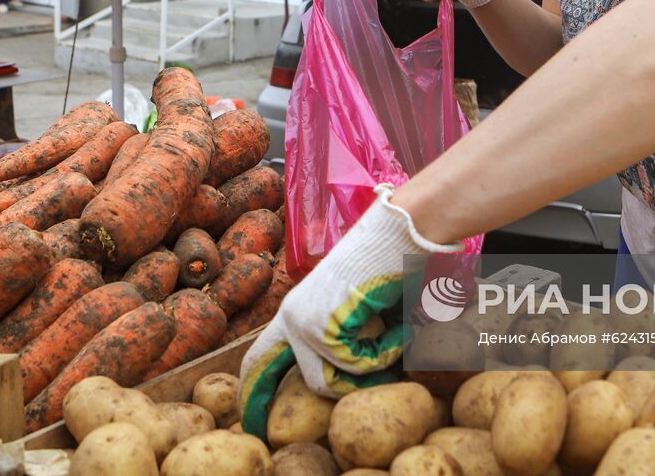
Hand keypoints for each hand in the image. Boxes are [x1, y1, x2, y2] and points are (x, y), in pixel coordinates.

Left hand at [237, 185, 460, 438]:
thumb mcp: (359, 309)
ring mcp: (303, 322)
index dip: (256, 393)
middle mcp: (291, 317)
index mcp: (295, 309)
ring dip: (374, 367)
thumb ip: (345, 341)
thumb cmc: (389, 265)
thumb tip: (343, 385)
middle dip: (346, 391)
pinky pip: (356, 365)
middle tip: (374, 383)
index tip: (253, 423)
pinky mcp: (322, 326)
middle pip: (311, 384)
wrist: (401, 230)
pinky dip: (385, 352)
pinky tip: (397, 324)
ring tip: (395, 334)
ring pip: (334, 381)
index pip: (260, 358)